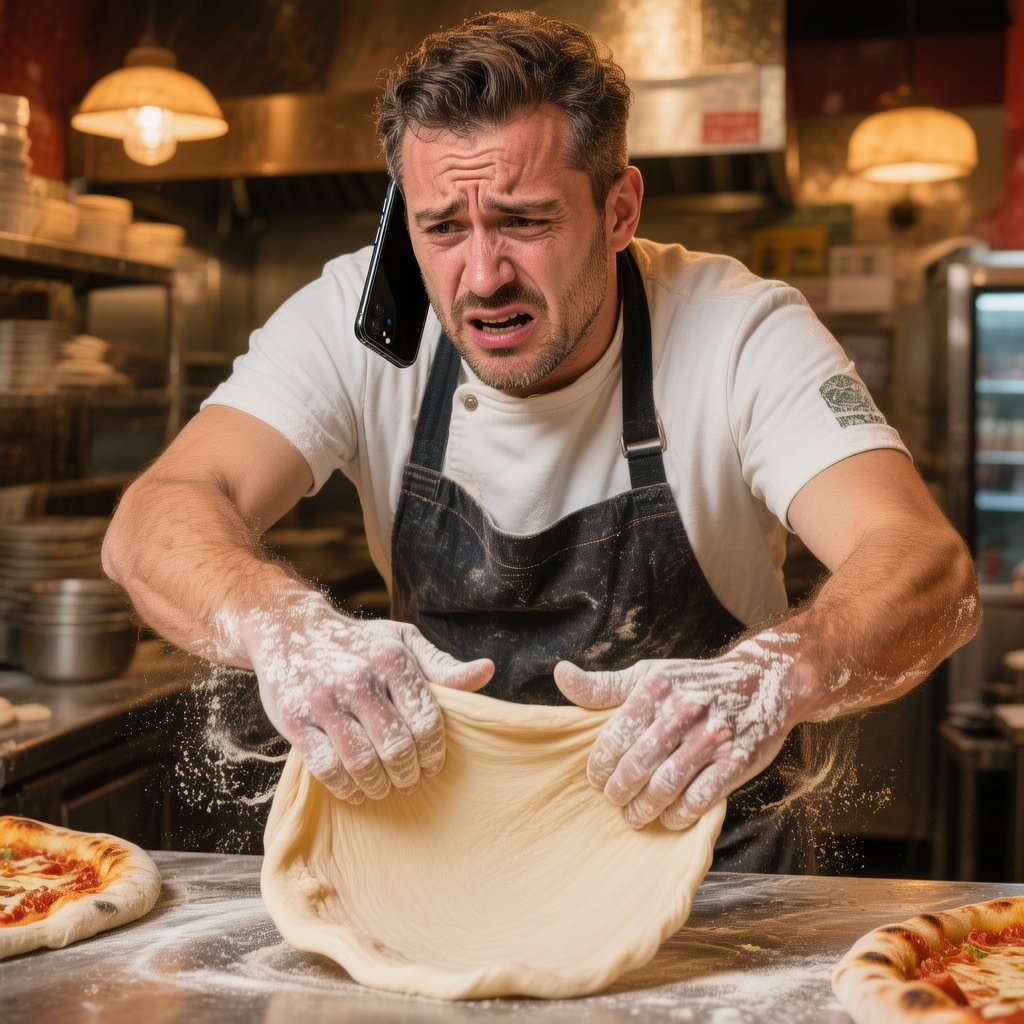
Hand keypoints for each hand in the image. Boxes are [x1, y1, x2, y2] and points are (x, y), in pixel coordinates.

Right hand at [244, 590, 493, 802]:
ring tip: (384, 788)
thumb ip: (442, 666)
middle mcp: (358, 679)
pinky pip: (326, 768)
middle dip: (408, 774)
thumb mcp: (402, 641)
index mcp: (391, 659)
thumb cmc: (357, 642)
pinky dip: (346, 787)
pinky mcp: (293, 720)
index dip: (434, 751)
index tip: (433, 764)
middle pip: (397, 747)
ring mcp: (323, 701)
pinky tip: (355, 789)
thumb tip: (486, 672)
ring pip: (363, 763)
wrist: (287, 628)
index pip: (426, 720)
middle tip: (410, 782)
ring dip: (379, 785)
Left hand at [553, 632, 802, 829]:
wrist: (764, 681)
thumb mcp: (649, 675)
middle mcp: (683, 711)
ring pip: (665, 786)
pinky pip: (700, 798)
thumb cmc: (694, 682)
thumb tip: (561, 675)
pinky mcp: (738, 761)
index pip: (614, 736)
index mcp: (656, 689)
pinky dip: (679, 814)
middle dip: (618, 791)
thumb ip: (605, 685)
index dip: (600, 765)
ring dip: (644, 809)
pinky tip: (669, 816)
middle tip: (614, 800)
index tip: (596, 779)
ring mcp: (712, 737)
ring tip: (634, 815)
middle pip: (637, 765)